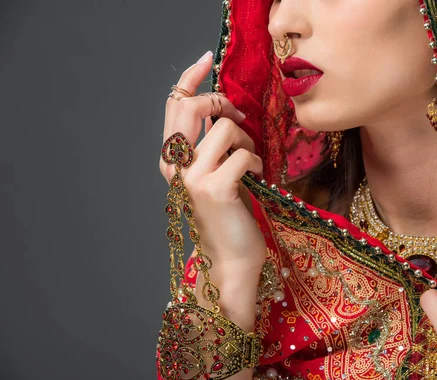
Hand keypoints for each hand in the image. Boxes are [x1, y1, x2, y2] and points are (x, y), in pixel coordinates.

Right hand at [159, 51, 266, 289]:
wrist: (233, 258)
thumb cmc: (229, 216)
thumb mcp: (216, 174)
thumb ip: (212, 146)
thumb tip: (226, 112)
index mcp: (172, 161)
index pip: (174, 107)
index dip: (190, 79)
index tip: (206, 59)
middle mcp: (175, 167)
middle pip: (192, 107)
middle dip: (221, 102)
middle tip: (238, 117)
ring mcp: (192, 178)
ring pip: (226, 128)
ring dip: (247, 141)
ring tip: (250, 164)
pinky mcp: (215, 188)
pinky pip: (244, 154)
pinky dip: (257, 163)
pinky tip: (257, 180)